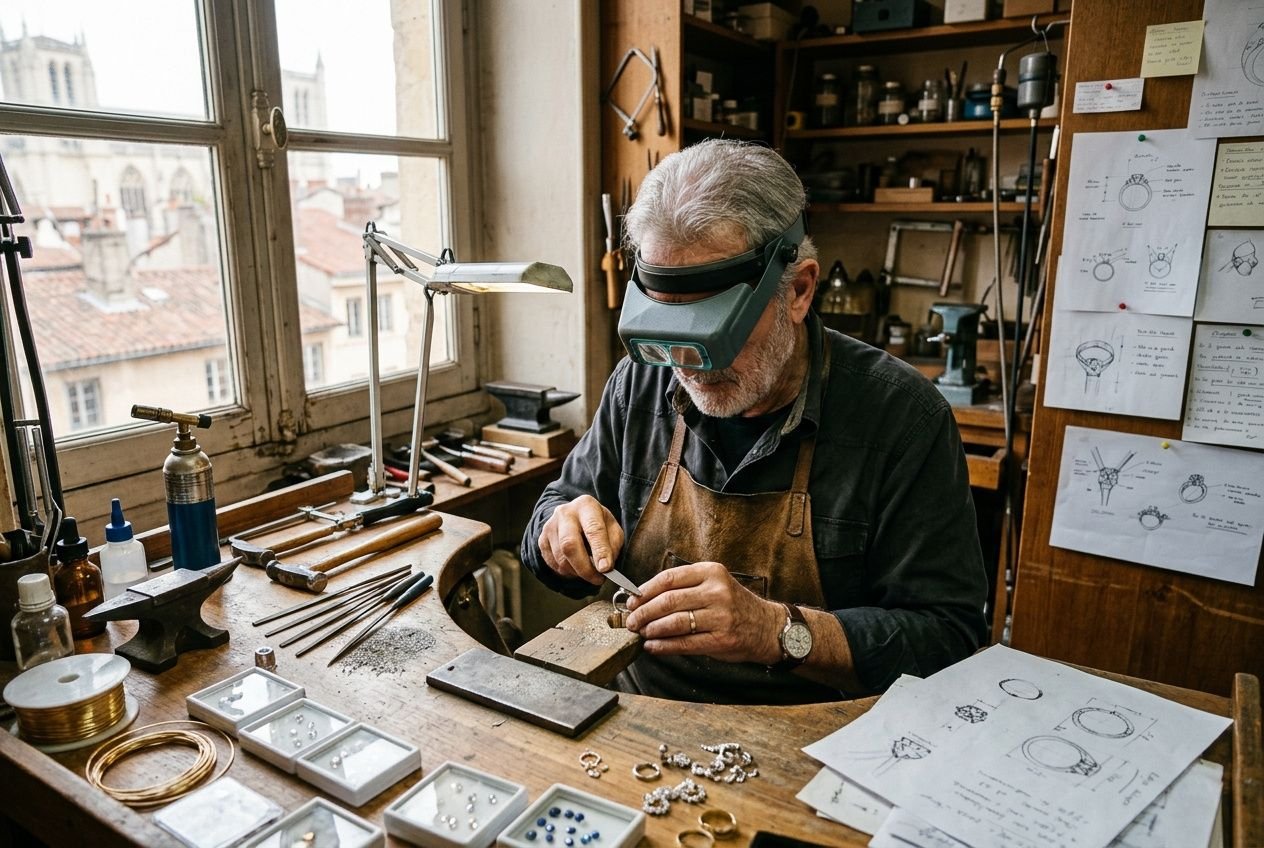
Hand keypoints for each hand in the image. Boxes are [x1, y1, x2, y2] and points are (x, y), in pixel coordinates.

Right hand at [538, 495, 624, 585]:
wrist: (575, 518)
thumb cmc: (598, 525)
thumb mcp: (613, 529)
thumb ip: (613, 545)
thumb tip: (605, 567)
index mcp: (586, 505)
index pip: (593, 529)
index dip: (600, 550)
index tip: (606, 569)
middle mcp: (565, 513)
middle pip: (570, 544)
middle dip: (585, 567)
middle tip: (598, 579)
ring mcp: (550, 526)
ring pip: (561, 558)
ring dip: (577, 572)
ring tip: (589, 573)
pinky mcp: (542, 540)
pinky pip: (553, 563)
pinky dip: (567, 572)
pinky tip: (576, 568)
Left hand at [625, 561, 784, 663]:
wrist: (766, 627)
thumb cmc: (734, 605)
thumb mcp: (714, 584)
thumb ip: (685, 588)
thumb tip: (644, 599)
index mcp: (711, 572)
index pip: (669, 578)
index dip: (646, 591)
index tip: (632, 600)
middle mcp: (716, 591)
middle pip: (669, 601)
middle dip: (644, 612)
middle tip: (631, 620)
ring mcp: (720, 616)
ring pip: (675, 622)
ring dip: (652, 629)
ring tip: (641, 633)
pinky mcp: (721, 639)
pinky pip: (685, 643)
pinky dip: (664, 646)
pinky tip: (653, 646)